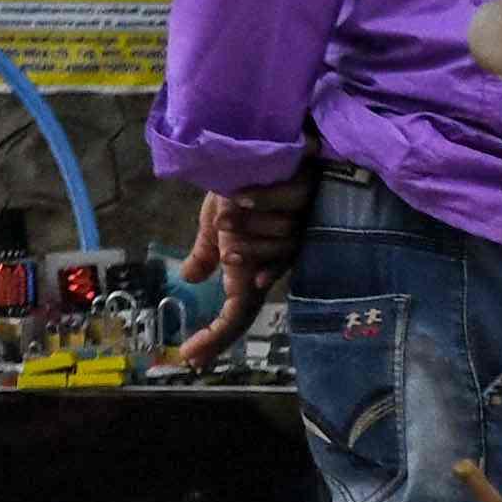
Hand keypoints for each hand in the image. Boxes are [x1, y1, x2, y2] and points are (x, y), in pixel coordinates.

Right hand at [163, 182, 307, 369]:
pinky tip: (248, 190)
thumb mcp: (214, 220)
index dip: (216, 338)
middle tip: (228, 221)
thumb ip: (207, 251)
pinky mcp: (312, 198)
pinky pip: (285, 205)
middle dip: (238, 245)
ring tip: (241, 196)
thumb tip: (189, 279)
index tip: (191, 359)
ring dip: (250, 218)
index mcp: (257, 267)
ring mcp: (300, 228)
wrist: (263, 143)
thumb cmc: (240, 183)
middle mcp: (282, 256)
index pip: (237, 315)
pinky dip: (263, 197)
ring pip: (273, 240)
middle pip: (251, 271)